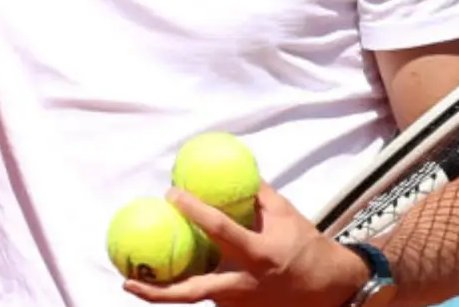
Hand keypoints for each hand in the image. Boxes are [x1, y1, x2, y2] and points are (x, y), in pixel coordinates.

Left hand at [124, 185, 370, 306]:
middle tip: (127, 280)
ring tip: (136, 277)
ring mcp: (242, 304)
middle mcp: (245, 285)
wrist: (331, 290)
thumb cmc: (306, 246)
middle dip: (156, 291)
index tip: (171, 193)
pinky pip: (211, 297)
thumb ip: (254, 193)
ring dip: (169, 288)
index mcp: (258, 255)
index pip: (219, 230)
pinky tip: (168, 275)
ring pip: (198, 295)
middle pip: (193, 293)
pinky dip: (191, 285)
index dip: (194, 210)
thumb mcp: (284, 214)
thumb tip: (229, 165)